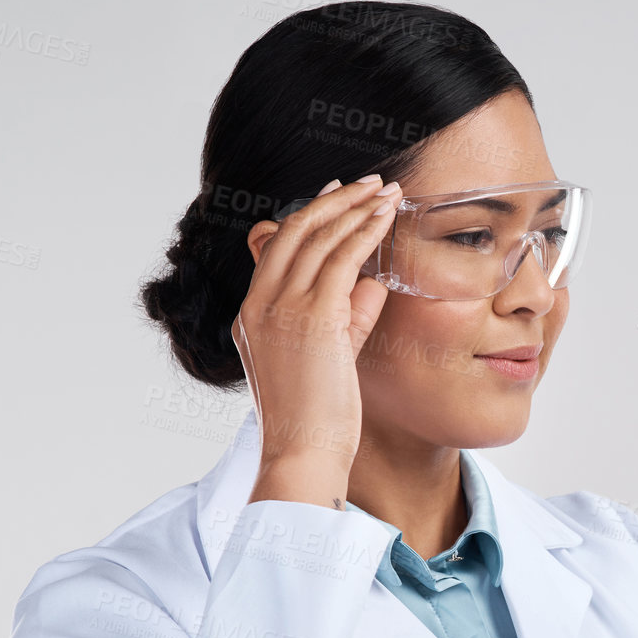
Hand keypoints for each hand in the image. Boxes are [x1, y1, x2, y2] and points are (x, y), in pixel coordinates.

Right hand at [237, 174, 401, 508]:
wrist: (302, 455)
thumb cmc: (317, 421)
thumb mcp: (328, 359)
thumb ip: (345, 318)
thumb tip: (371, 282)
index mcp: (252, 315)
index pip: (276, 248)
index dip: (309, 216)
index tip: (336, 196)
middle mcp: (259, 304)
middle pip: (293, 230)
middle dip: (334, 200)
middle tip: (368, 183)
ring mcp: (281, 309)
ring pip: (317, 238)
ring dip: (355, 208)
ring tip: (385, 191)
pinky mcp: (312, 317)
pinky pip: (340, 258)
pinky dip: (364, 231)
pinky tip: (385, 216)